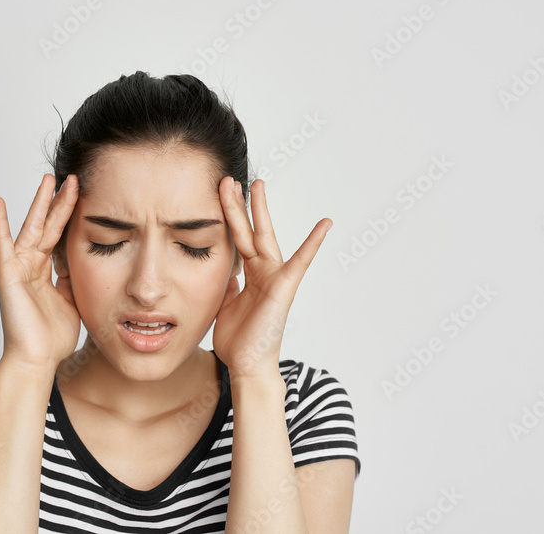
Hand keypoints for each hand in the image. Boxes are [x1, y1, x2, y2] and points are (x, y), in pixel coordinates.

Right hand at [0, 173, 81, 373]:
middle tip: (73, 179)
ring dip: (41, 203)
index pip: (60, 237)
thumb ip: (73, 278)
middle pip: (49, 226)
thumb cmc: (52, 339)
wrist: (37, 359)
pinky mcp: (8, 273)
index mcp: (46, 273)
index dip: (71, 217)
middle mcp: (32, 266)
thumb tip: (81, 259)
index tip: (84, 196)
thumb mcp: (73, 300)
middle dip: (61, 203)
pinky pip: (3, 243)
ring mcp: (19, 268)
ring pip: (33, 227)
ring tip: (49, 179)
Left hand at [212, 177, 332, 379]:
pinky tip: (324, 224)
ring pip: (263, 236)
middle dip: (237, 205)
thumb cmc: (240, 339)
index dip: (228, 217)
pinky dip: (313, 243)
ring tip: (257, 183)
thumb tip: (225, 271)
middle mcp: (262, 272)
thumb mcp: (225, 303)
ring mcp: (274, 277)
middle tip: (229, 179)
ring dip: (259, 210)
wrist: (248, 366)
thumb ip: (227, 283)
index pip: (237, 239)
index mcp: (249, 275)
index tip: (219, 194)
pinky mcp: (283, 287)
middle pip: (248, 230)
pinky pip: (300, 262)